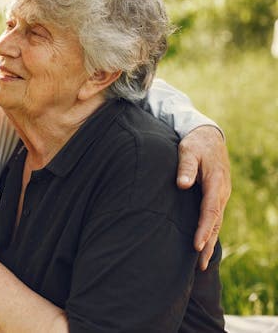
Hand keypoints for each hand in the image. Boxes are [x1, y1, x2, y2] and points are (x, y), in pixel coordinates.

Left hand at [176, 125, 230, 269]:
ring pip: (216, 223)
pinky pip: (213, 218)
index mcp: (216, 183)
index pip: (210, 210)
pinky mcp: (215, 197)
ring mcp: (220, 196)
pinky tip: (202, 246)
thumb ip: (185, 167)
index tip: (195, 245)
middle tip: (199, 265)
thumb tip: (182, 184)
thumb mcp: (188, 151)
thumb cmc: (195, 144)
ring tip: (200, 264)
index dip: (203, 229)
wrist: (208, 137)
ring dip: (209, 243)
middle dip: (207, 244)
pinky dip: (209, 233)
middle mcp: (221, 193)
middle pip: (215, 223)